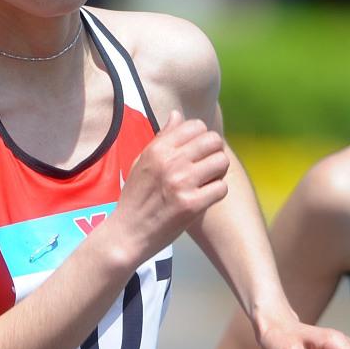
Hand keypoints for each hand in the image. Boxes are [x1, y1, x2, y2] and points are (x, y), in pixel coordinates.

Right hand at [108, 110, 228, 263]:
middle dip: (214, 151)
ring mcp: (182, 183)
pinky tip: (205, 197)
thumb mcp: (142, 162)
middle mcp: (171, 162)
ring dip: (218, 172)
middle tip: (207, 166)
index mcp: (158, 149)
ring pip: (221, 162)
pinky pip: (221, 188)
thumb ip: (162, 138)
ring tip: (207, 181)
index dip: (202, 137)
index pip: (196, 126)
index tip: (198, 151)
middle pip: (213, 141)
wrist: (128, 233)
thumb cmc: (135, 197)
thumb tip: (177, 115)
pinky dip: (216, 192)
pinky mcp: (192, 204)